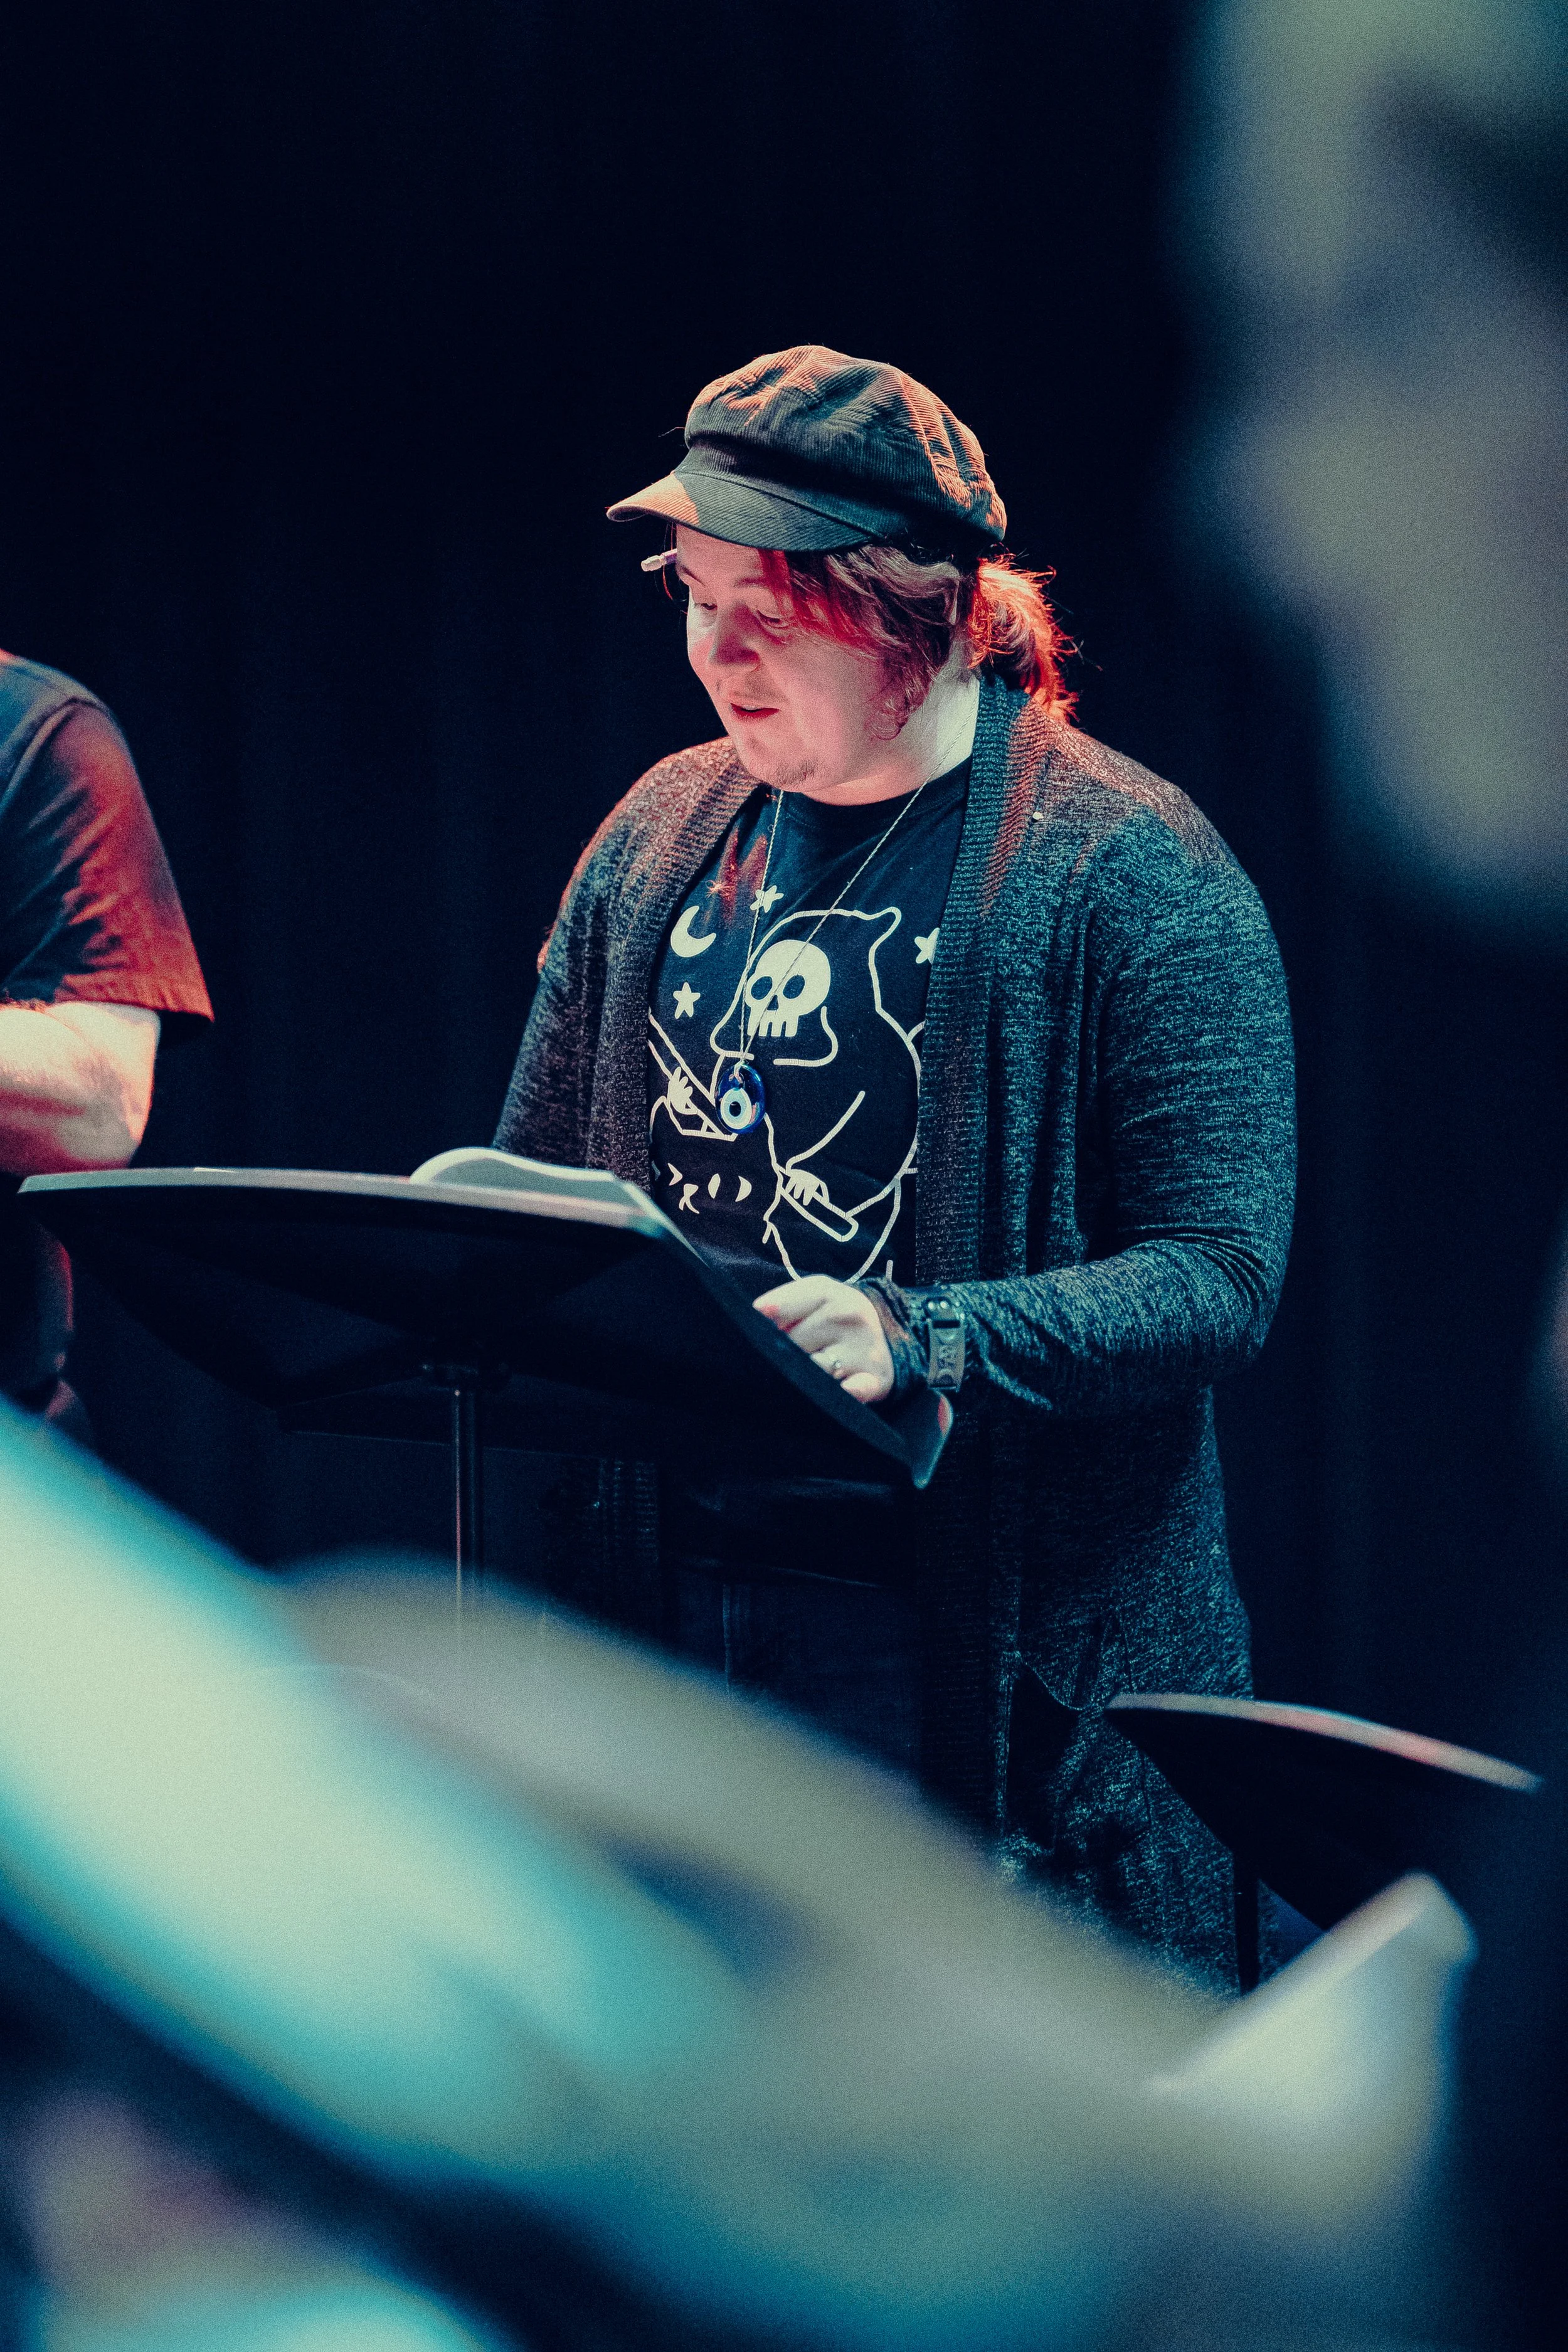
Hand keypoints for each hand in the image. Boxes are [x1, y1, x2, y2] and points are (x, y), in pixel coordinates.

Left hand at [752, 1275, 893, 1404]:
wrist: (886, 1334)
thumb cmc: (836, 1315)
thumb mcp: (815, 1295)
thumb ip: (784, 1301)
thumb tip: (758, 1312)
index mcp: (829, 1294)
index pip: (779, 1311)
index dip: (762, 1326)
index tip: (754, 1332)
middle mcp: (848, 1318)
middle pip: (790, 1346)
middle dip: (783, 1353)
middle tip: (793, 1354)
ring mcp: (863, 1350)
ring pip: (812, 1371)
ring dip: (803, 1377)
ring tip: (810, 1370)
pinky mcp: (874, 1380)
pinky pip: (858, 1389)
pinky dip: (850, 1391)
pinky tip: (843, 1389)